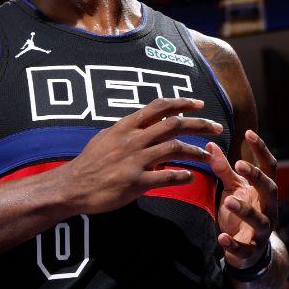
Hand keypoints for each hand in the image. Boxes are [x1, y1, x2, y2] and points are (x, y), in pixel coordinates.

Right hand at [64, 97, 223, 213]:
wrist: (72, 186)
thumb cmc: (89, 163)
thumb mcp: (106, 138)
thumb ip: (127, 130)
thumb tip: (144, 123)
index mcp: (126, 126)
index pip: (159, 107)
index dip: (182, 103)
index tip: (199, 104)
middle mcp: (133, 139)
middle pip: (174, 124)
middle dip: (199, 124)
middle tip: (216, 128)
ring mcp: (135, 160)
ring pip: (175, 148)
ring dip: (196, 152)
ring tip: (209, 156)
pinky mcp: (136, 182)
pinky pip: (166, 177)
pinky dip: (182, 176)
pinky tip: (190, 177)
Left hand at [207, 130, 276, 268]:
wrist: (247, 251)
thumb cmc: (240, 211)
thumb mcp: (233, 188)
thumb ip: (224, 169)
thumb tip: (210, 145)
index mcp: (264, 191)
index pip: (269, 167)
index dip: (261, 150)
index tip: (248, 133)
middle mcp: (268, 208)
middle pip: (270, 189)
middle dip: (257, 177)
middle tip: (240, 165)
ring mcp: (262, 230)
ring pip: (259, 219)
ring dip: (245, 209)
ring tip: (229, 200)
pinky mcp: (251, 250)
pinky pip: (244, 247)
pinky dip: (234, 244)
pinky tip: (222, 237)